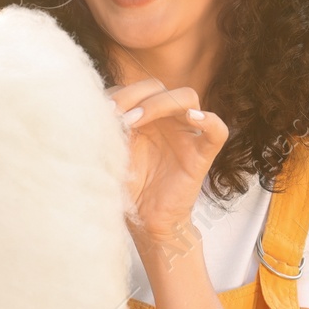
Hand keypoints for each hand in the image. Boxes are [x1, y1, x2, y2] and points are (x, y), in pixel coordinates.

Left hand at [107, 79, 228, 247]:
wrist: (145, 221)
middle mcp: (165, 120)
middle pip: (157, 87)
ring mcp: (186, 134)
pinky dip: (209, 120)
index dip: (118, 93)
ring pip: (186, 97)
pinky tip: (192, 118)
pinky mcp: (201, 155)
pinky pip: (217, 131)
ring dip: (159, 102)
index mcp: (143, 117)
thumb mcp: (110, 154)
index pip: (135, 88)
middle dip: (133, 95)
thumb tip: (90, 108)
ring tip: (135, 120)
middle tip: (115, 115)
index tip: (101, 111)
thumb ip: (106, 130)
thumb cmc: (127, 188)